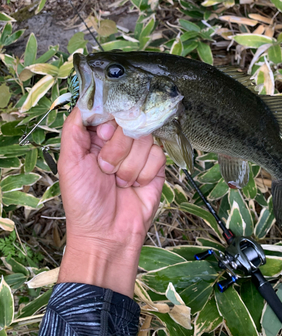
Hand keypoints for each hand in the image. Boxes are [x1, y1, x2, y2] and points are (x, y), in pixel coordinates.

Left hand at [57, 107, 165, 295]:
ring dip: (130, 165)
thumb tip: (85, 100)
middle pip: (130, 121)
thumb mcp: (69, 162)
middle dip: (117, 149)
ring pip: (145, 137)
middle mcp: (118, 141)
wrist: (107, 236)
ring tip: (119, 182)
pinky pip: (158, 154)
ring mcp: (138, 153)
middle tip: (105, 169)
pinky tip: (135, 186)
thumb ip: (74, 128)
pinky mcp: (156, 166)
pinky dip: (144, 173)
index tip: (102, 136)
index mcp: (95, 137)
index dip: (109, 121)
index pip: (110, 109)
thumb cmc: (83, 203)